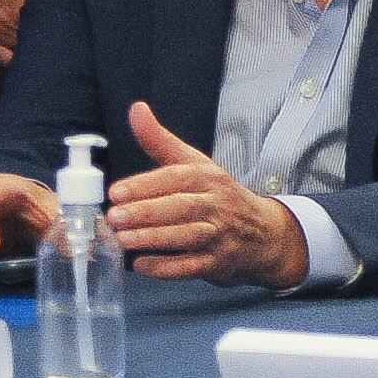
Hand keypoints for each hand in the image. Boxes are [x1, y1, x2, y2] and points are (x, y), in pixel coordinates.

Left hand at [106, 103, 311, 288]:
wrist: (263, 233)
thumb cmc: (220, 196)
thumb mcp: (195, 163)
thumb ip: (160, 140)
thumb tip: (136, 110)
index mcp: (208, 177)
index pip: (178, 177)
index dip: (146, 185)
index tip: (116, 192)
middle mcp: (216, 205)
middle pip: (183, 207)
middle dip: (147, 213)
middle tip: (114, 217)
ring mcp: (219, 235)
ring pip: (188, 236)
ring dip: (154, 239)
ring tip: (123, 239)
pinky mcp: (218, 262)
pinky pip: (192, 267)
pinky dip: (166, 268)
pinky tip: (142, 265)